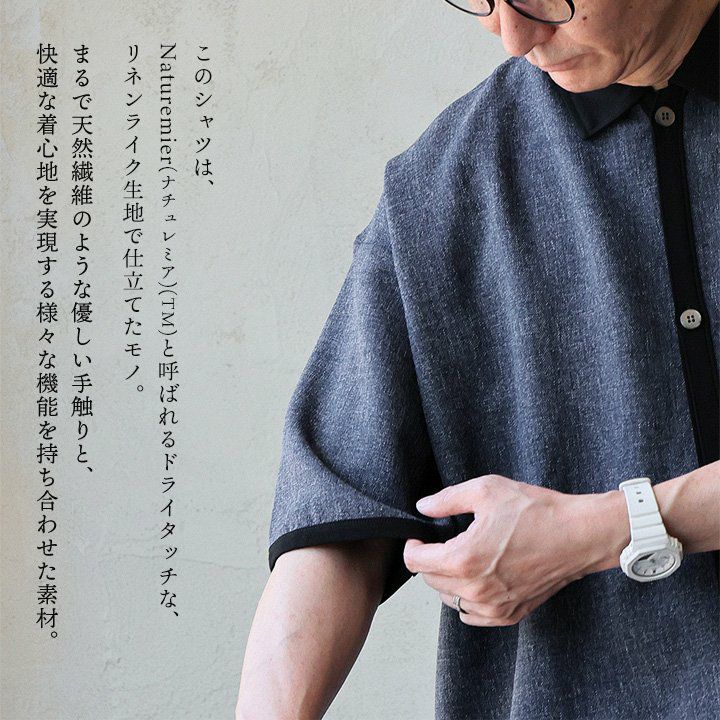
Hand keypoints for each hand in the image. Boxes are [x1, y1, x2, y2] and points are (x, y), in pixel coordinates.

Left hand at [403, 474, 610, 626]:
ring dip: (446, 580)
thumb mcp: (486, 490)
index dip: (412, 544)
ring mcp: (493, 607)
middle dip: (429, 559)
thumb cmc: (536, 511)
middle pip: (429, 580)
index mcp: (464, 559)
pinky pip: (472, 615)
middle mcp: (475, 590)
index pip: (415, 561)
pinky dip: (466, 598)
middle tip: (441, 541)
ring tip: (460, 557)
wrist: (579, 535)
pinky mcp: (509, 615)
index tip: (419, 535)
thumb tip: (423, 507)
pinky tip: (476, 578)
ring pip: (449, 599)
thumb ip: (447, 500)